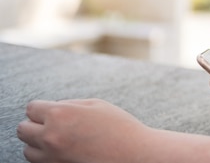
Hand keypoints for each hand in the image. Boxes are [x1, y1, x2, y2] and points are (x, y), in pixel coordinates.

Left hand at [17, 99, 150, 162]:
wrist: (133, 154)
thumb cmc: (119, 127)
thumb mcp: (96, 104)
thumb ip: (70, 104)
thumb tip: (54, 107)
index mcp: (60, 114)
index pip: (31, 108)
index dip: (41, 108)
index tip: (50, 110)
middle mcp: (50, 136)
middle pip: (23, 129)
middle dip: (35, 125)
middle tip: (52, 124)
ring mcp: (52, 157)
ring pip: (28, 149)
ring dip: (38, 143)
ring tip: (58, 139)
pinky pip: (40, 162)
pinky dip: (46, 156)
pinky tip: (64, 150)